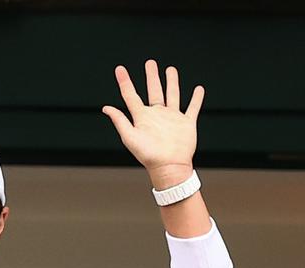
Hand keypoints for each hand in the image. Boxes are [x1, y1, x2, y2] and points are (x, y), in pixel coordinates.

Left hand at [102, 59, 203, 188]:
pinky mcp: (186, 123)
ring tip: (170, 69)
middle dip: (152, 76)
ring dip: (172, 82)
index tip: (120, 69)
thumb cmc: (148, 155)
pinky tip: (198, 89)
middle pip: (154, 90)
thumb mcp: (130, 136)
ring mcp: (172, 118)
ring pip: (172, 94)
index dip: (125, 82)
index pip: (131, 95)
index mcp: (142, 117)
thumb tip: (106, 108)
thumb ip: (120, 120)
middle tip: (150, 63)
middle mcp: (157, 115)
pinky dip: (196, 99)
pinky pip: (192, 108)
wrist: (169, 166)